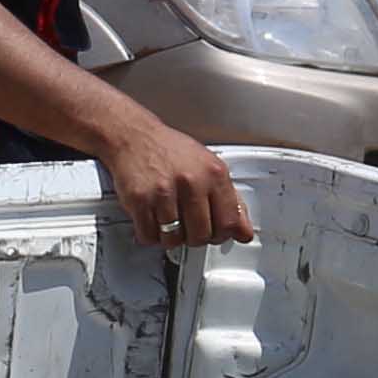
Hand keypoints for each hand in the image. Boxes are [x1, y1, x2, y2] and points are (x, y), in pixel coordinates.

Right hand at [92, 116, 255, 249]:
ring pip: (174, 239)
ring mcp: (164, 192)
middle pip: (201, 235)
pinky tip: (153, 221)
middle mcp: (191, 182)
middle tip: (189, 228)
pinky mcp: (140, 200)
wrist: (134, 137)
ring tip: (170, 222)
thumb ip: (229, 200)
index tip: (215, 233)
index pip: (229, 222)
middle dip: (195, 237)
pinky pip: (149, 235)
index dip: (222, 234)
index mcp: (213, 173)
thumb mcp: (208, 167)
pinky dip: (150, 234)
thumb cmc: (170, 151)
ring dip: (171, 237)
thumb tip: (243, 232)